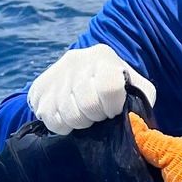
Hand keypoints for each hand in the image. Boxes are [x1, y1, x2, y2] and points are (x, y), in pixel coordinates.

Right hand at [28, 44, 156, 133]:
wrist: (87, 74)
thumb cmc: (119, 86)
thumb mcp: (137, 88)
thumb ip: (142, 102)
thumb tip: (135, 124)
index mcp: (103, 57)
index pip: (109, 87)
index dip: (112, 106)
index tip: (112, 111)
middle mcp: (76, 60)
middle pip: (86, 103)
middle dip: (94, 117)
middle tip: (97, 115)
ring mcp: (55, 72)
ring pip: (64, 113)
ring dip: (77, 122)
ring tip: (83, 116)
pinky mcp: (39, 87)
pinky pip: (46, 116)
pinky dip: (59, 124)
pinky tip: (67, 116)